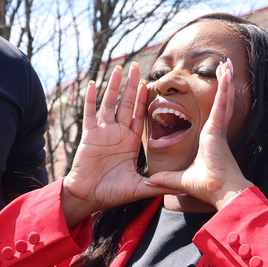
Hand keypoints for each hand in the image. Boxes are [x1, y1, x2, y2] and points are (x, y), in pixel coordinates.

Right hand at [61, 63, 173, 226]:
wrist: (88, 198)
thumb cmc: (111, 193)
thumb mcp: (139, 188)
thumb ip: (158, 186)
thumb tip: (179, 189)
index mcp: (130, 142)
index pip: (139, 116)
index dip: (143, 100)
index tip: (148, 84)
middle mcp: (117, 134)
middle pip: (126, 104)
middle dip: (132, 86)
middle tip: (137, 67)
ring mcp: (102, 133)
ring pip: (109, 104)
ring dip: (114, 87)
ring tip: (119, 69)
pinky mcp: (89, 136)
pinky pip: (89, 114)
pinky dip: (90, 99)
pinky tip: (92, 84)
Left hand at [145, 59, 252, 209]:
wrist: (220, 190)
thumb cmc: (207, 186)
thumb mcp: (181, 180)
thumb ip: (167, 179)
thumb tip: (152, 181)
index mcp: (209, 138)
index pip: (212, 114)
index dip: (216, 100)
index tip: (216, 88)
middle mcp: (215, 130)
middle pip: (221, 102)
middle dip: (223, 85)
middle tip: (225, 69)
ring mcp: (218, 127)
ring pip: (223, 98)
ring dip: (226, 80)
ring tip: (228, 63)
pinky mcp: (217, 128)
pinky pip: (222, 103)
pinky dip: (225, 87)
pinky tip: (227, 72)